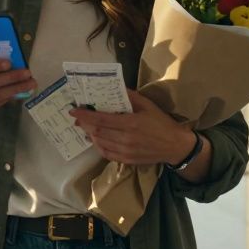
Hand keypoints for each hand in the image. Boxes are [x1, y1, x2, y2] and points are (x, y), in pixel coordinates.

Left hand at [72, 89, 192, 166]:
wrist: (174, 146)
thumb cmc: (161, 122)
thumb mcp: (147, 105)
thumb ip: (130, 96)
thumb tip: (114, 87)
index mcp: (130, 123)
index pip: (101, 119)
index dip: (85, 115)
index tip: (74, 111)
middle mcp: (126, 139)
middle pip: (98, 131)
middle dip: (85, 124)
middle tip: (78, 118)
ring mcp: (125, 151)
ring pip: (100, 143)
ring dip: (90, 134)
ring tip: (86, 127)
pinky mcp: (126, 160)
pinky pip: (106, 153)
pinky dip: (98, 145)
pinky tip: (97, 138)